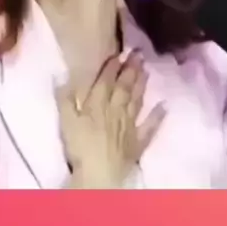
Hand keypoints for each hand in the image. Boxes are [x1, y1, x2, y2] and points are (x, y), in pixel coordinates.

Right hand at [56, 51, 165, 188]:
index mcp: (97, 104)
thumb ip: (65, 98)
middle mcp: (116, 110)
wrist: (99, 173)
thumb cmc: (80, 147)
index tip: (120, 52)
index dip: (112, 66)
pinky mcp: (137, 142)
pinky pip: (149, 127)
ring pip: (137, 101)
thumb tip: (62, 76)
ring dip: (142, 85)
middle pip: (125, 87)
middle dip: (131, 69)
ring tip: (147, 70)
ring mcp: (129, 125)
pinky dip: (157, 116)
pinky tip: (164, 106)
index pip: (106, 81)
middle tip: (139, 54)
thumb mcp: (66, 121)